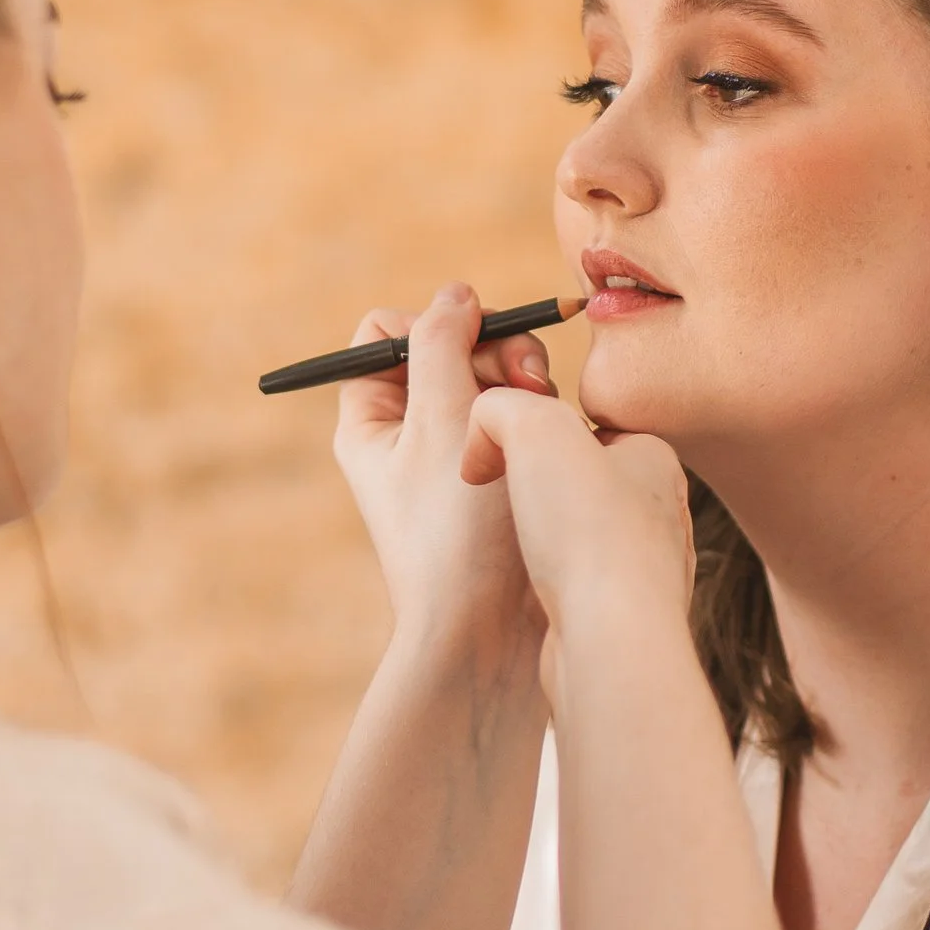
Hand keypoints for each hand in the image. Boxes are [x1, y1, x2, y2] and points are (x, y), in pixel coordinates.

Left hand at [334, 285, 559, 669]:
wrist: (492, 635)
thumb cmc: (456, 535)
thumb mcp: (441, 422)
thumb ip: (443, 345)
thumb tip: (455, 294)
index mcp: (371, 420)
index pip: (387, 331)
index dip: (431, 324)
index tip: (469, 346)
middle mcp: (409, 435)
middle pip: (452, 348)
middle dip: (493, 353)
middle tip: (526, 381)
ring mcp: (458, 457)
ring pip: (495, 382)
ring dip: (523, 386)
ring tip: (545, 414)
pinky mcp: (503, 479)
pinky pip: (523, 422)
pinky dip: (541, 421)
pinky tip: (559, 441)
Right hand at [457, 386, 694, 649]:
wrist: (611, 641)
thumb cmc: (587, 530)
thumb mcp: (534, 427)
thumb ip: (502, 405)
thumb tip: (485, 435)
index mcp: (653, 458)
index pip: (580, 427)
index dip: (528, 435)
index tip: (498, 458)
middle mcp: (659, 513)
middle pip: (574, 482)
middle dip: (529, 489)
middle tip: (501, 503)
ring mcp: (644, 569)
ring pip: (572, 537)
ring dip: (535, 541)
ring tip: (517, 553)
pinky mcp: (622, 616)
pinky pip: (573, 587)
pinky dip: (546, 588)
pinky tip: (533, 596)